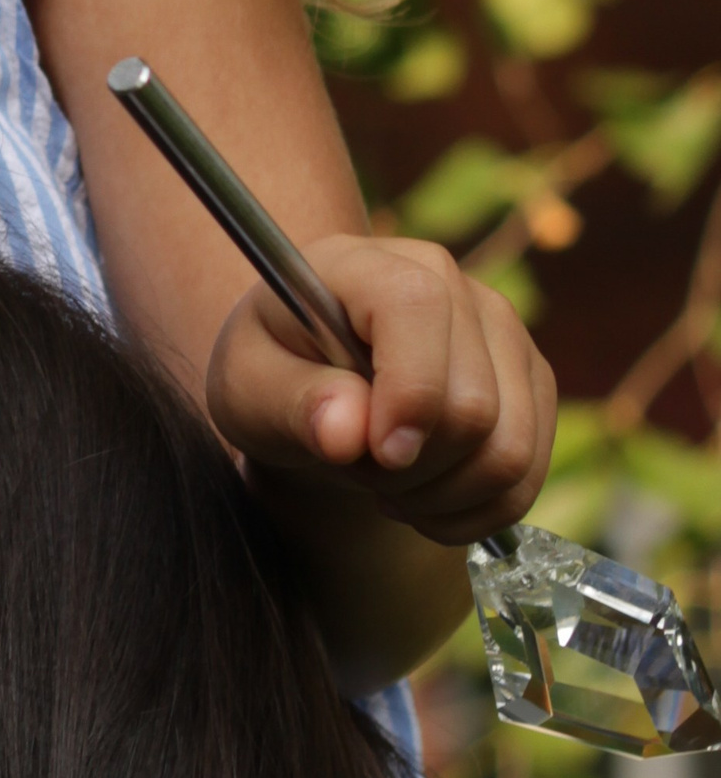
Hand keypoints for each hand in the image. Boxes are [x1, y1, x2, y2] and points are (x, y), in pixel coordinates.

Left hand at [206, 234, 554, 548]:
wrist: (310, 380)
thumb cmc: (272, 373)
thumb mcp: (246, 387)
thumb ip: (291, 403)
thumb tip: (348, 432)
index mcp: (372, 266)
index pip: (419, 310)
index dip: (408, 394)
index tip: (374, 453)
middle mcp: (456, 287)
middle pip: (473, 405)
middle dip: (411, 469)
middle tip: (356, 469)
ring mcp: (505, 334)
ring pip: (510, 450)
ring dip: (443, 497)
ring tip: (386, 488)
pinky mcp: (530, 382)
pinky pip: (528, 476)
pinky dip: (474, 511)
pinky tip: (425, 501)